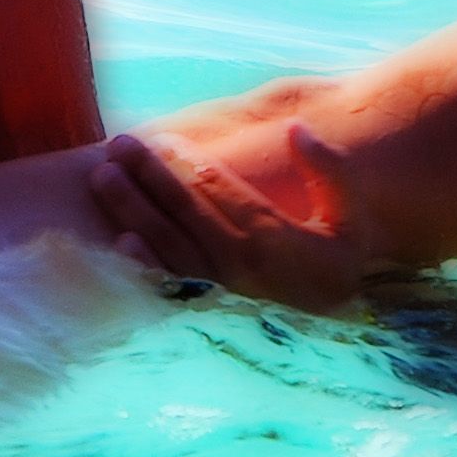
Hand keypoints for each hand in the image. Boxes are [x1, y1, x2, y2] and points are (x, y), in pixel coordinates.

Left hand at [85, 123, 373, 314]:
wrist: (336, 326)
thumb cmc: (338, 257)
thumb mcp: (352, 218)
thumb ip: (330, 171)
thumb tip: (297, 129)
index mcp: (282, 244)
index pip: (225, 196)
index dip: (190, 165)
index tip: (163, 139)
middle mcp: (248, 271)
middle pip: (189, 218)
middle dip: (151, 178)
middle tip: (119, 145)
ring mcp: (225, 294)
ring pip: (172, 248)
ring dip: (134, 212)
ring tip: (103, 176)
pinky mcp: (209, 310)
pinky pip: (173, 287)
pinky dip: (146, 267)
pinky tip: (119, 243)